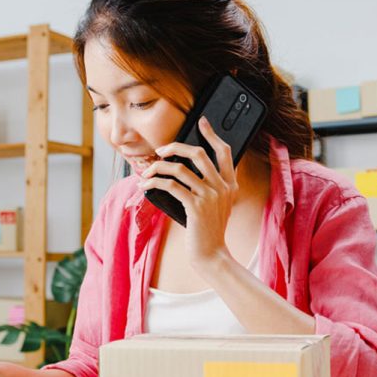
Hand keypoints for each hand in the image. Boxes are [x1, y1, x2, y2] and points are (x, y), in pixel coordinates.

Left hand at [138, 116, 237, 269]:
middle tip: (161, 150)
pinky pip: (171, 186)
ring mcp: (210, 196)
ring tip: (148, 171)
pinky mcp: (195, 207)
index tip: (202, 122)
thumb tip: (184, 167)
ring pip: (179, 168)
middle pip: (198, 153)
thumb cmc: (209, 230)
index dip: (213, 134)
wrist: (211, 254)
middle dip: (175, 146)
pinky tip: (146, 185)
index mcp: (230, 184)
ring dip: (158, 167)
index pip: (225, 151)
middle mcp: (222, 187)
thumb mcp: (217, 205)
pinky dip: (154, 182)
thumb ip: (210, 186)